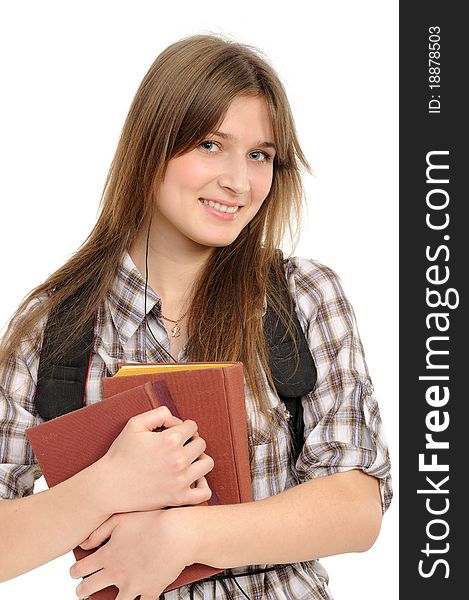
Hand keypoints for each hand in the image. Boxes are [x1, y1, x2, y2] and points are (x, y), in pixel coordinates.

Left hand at [70, 510, 193, 599]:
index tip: (74, 572)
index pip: (80, 570)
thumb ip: (99, 531)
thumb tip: (83, 544)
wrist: (177, 533)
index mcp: (107, 555)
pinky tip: (136, 599)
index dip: (74, 572)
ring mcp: (132, 585)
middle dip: (82, 590)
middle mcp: (116, 573)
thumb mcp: (121, 518)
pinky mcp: (149, 591)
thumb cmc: (152, 521)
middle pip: (89, 589)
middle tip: (82, 590)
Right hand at [95, 406, 213, 513]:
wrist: (109, 486)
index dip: (183, 427)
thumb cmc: (121, 454)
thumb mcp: (135, 424)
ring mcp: (181, 480)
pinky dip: (202, 484)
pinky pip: (204, 492)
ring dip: (199, 459)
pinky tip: (191, 479)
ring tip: (185, 460)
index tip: (173, 433)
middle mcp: (179, 459)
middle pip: (201, 443)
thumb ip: (159, 414)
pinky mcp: (179, 498)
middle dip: (191, 441)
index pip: (192, 426)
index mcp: (170, 440)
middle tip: (178, 446)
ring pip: (207, 463)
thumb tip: (177, 421)